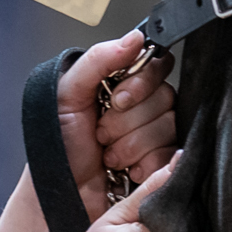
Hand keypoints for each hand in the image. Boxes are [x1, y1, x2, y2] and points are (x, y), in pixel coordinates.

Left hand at [56, 30, 176, 220]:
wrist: (59, 192)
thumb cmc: (58, 146)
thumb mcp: (66, 94)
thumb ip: (98, 60)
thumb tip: (135, 38)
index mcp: (122, 83)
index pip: (157, 66)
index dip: (141, 84)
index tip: (118, 99)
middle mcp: (143, 107)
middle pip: (165, 97)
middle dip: (127, 121)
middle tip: (101, 133)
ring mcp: (156, 136)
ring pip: (169, 126)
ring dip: (132, 145)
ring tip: (110, 156)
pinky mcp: (164, 164)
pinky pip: (173, 156)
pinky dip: (146, 164)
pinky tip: (127, 170)